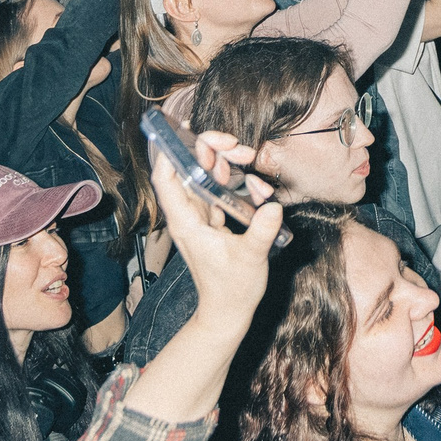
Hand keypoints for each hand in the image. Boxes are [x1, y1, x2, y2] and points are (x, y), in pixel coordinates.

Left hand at [145, 131, 282, 331]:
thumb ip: (261, 231)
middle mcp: (188, 216)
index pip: (166, 179)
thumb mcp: (251, 258)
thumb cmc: (233, 289)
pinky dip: (231, 181)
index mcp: (187, 222)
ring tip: (248, 160)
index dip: (168, 150)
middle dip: (209, 150)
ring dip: (224, 164)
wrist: (228, 312)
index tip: (181, 128)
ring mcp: (199, 217)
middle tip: (235, 145)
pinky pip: (216, 191)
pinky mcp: (211, 221)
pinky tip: (251, 182)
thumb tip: (274, 207)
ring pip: (203, 177)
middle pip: (187, 170)